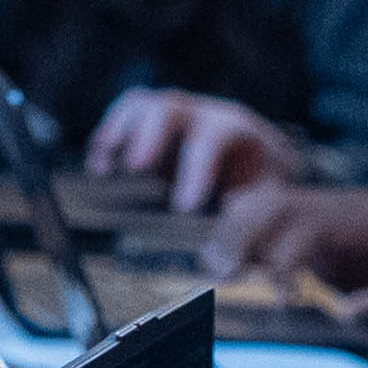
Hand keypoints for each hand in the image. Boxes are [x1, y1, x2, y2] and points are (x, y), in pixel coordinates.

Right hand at [90, 87, 300, 214]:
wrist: (260, 161)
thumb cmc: (264, 182)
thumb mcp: (268, 200)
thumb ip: (249, 228)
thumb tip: (222, 262)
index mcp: (236, 129)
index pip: (214, 139)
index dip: (197, 169)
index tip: (185, 206)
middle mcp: (201, 116)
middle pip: (172, 109)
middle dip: (152, 136)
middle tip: (137, 168)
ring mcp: (174, 118)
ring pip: (142, 105)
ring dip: (120, 131)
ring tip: (105, 167)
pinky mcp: (150, 127)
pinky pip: (125, 117)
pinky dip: (107, 138)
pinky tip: (99, 168)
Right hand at [206, 183, 367, 337]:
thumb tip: (346, 318)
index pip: (317, 221)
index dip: (289, 253)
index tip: (278, 294)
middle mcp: (355, 210)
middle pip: (285, 202)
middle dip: (245, 231)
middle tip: (216, 270)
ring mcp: (342, 221)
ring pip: (277, 208)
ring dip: (242, 232)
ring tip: (214, 269)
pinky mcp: (335, 240)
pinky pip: (285, 229)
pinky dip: (255, 242)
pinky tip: (233, 266)